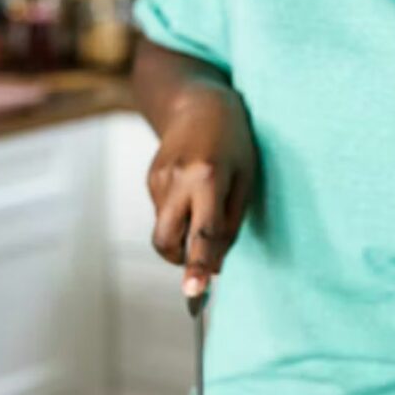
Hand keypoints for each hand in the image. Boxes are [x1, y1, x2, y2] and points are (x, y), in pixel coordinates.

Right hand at [147, 84, 255, 296]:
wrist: (198, 102)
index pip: (203, 232)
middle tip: (201, 262)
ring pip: (165, 230)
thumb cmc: (233, 143)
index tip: (195, 291)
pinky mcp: (149, 180)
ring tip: (204, 206)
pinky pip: (163, 215)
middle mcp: (177, 179)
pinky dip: (179, 217)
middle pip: (167, 240)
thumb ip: (230, 226)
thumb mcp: (245, 180)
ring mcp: (157, 180)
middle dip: (180, 260)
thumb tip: (215, 268)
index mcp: (207, 177)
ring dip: (184, 234)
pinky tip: (193, 194)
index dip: (199, 265)